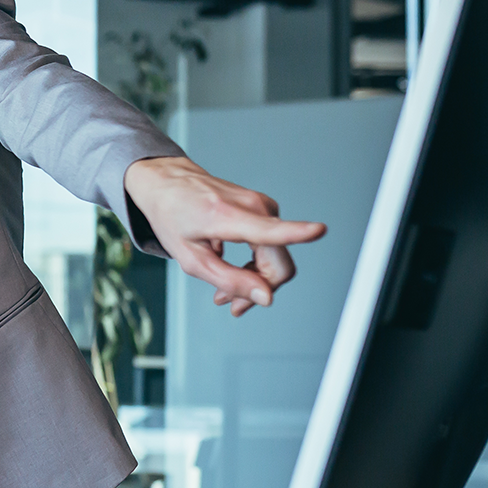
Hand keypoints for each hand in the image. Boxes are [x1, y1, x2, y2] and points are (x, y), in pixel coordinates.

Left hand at [125, 157, 326, 316]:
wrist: (168, 182)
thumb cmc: (173, 216)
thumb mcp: (191, 259)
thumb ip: (229, 280)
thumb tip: (266, 298)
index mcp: (227, 216)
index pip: (270, 229)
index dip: (298, 232)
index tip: (319, 230)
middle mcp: (252, 206)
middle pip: (278, 262)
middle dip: (260, 289)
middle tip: (231, 305)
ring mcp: (262, 204)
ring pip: (276, 257)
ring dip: (255, 278)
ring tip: (224, 292)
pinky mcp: (264, 208)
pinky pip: (271, 245)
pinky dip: (254, 264)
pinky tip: (232, 271)